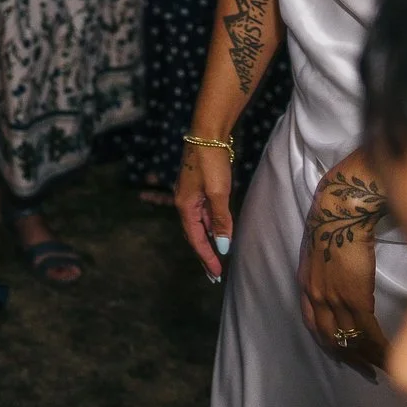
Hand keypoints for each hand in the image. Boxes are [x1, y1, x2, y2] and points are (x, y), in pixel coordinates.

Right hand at [175, 141, 234, 281]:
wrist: (207, 132)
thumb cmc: (212, 161)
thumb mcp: (219, 192)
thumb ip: (221, 220)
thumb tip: (223, 246)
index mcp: (185, 205)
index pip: (195, 239)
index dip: (206, 257)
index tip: (216, 274)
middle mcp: (184, 202)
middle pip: (193, 234)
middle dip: (204, 253)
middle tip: (213, 274)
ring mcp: (190, 194)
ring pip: (199, 223)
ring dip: (208, 240)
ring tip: (216, 257)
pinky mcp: (197, 186)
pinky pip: (203, 213)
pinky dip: (210, 225)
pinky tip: (217, 230)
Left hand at [300, 158, 389, 374]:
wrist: (342, 209)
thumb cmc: (337, 222)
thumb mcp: (324, 251)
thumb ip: (330, 272)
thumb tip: (345, 285)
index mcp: (307, 284)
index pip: (313, 325)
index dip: (328, 343)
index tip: (342, 355)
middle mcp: (316, 295)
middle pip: (330, 338)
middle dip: (348, 358)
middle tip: (367, 372)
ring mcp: (333, 297)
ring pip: (350, 338)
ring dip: (367, 357)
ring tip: (383, 367)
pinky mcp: (354, 296)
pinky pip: (367, 331)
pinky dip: (379, 346)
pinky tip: (390, 352)